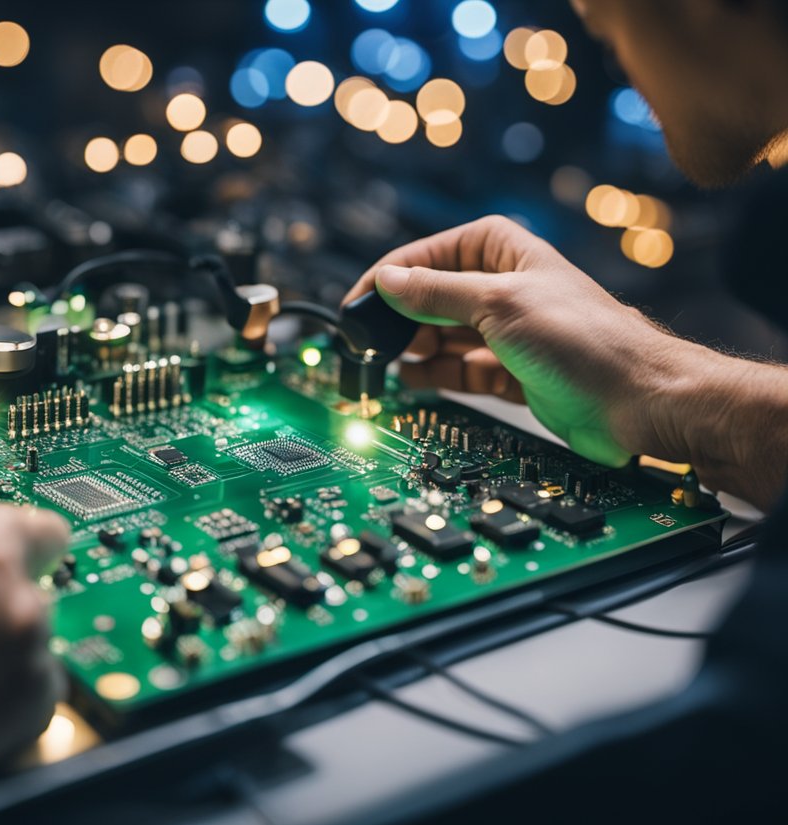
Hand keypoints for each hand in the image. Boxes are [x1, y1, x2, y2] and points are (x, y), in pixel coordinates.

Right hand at [345, 215, 690, 468]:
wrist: (640, 401)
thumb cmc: (586, 340)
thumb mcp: (499, 304)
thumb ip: (436, 292)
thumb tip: (387, 283)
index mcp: (500, 252)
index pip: (426, 256)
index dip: (388, 278)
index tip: (355, 306)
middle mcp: (500, 288)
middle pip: (428, 298)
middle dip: (397, 320)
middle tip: (366, 343)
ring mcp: (504, 332)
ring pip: (439, 337)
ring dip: (412, 351)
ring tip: (383, 365)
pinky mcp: (509, 373)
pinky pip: (456, 369)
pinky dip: (432, 376)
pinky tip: (410, 382)